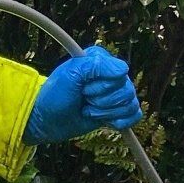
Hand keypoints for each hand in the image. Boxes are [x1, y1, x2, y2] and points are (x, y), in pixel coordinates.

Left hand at [25, 45, 141, 143]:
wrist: (48, 120)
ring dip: (106, 113)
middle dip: (101, 101)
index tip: (83, 88)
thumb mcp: (70, 74)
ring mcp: (116, 93)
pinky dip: (120, 122)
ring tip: (88, 109)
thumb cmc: (55, 95)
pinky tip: (105, 121)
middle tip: (84, 99)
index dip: (102, 85)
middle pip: (126, 91)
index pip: (120, 73)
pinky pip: (135, 115)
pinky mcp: (118, 111)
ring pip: (130, 104)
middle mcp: (111, 75)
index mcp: (101, 60)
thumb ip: (95, 65)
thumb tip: (123, 69)